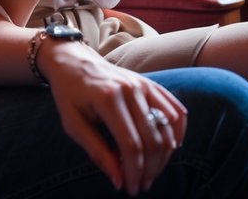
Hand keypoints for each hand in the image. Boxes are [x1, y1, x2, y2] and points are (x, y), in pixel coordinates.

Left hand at [38, 39, 186, 194]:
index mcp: (108, 99)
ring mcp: (144, 85)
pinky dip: (177, 133)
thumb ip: (97, 152)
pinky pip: (175, 111)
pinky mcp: (151, 84)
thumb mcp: (73, 124)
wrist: (73, 61)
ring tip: (151, 171)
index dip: (134, 172)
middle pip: (153, 139)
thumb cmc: (69, 94)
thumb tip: (119, 180)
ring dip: (164, 156)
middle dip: (150, 169)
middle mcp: (130, 89)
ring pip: (168, 128)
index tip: (131, 189)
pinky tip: (169, 148)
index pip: (131, 145)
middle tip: (141, 184)